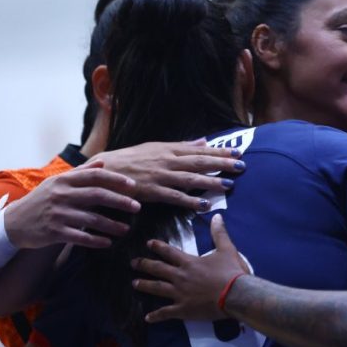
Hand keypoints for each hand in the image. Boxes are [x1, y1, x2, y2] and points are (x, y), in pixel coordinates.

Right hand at [5, 161, 139, 249]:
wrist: (14, 222)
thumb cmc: (41, 201)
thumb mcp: (57, 183)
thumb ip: (81, 173)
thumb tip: (103, 162)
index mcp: (63, 180)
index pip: (94, 176)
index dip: (116, 179)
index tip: (133, 186)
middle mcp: (61, 195)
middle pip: (97, 196)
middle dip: (120, 201)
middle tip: (137, 207)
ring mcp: (57, 214)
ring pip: (92, 219)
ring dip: (112, 225)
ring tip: (126, 229)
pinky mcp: (54, 232)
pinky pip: (80, 237)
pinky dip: (96, 240)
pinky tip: (108, 242)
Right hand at [93, 140, 244, 210]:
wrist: (104, 170)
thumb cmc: (131, 159)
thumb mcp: (156, 147)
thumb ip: (181, 146)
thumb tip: (204, 141)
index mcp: (168, 149)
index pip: (199, 150)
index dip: (219, 152)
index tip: (237, 152)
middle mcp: (166, 160)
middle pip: (198, 162)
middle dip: (221, 164)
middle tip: (241, 166)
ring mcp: (160, 176)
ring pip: (189, 179)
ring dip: (210, 182)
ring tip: (229, 185)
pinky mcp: (152, 191)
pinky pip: (174, 197)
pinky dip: (189, 201)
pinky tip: (204, 205)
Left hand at [134, 215, 249, 322]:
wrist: (236, 294)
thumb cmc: (231, 272)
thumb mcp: (227, 250)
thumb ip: (219, 233)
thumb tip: (217, 216)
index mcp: (189, 263)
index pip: (169, 252)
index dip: (158, 247)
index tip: (148, 243)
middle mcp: (180, 277)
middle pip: (158, 269)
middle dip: (144, 265)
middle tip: (133, 263)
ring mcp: (180, 294)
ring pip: (157, 288)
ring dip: (145, 285)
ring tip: (135, 283)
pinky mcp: (183, 310)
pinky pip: (166, 313)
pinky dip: (156, 316)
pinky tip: (147, 318)